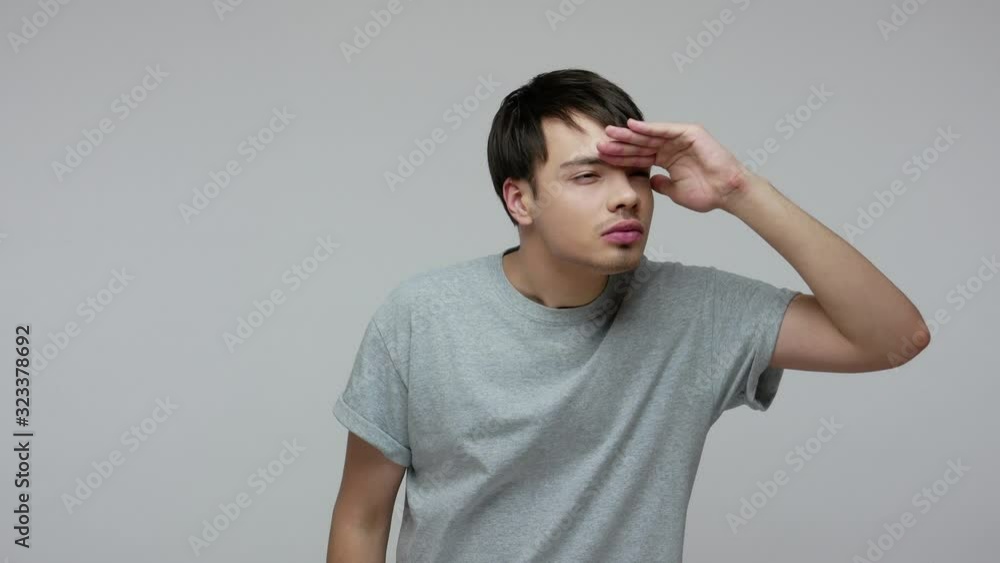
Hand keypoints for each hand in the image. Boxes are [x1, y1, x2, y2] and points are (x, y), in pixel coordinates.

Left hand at [597, 119, 755, 212]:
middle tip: (599, 143)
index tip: (602, 158)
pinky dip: (649, 128)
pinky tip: (632, 127)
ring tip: (610, 133)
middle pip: (640, 144)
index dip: (621, 157)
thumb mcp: (676, 192)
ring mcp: (680, 138)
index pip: (639, 157)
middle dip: (620, 144)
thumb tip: (650, 182)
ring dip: (630, 134)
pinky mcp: (689, 133)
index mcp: (667, 160)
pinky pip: (665, 130)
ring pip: (649, 136)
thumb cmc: (708, 193)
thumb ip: (662, 185)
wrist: (727, 192)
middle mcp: (672, 147)